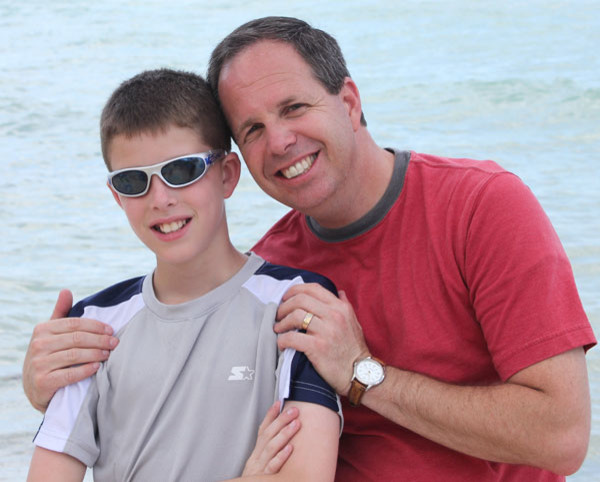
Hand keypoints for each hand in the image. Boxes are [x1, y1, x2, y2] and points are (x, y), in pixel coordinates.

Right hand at [22, 289, 118, 411]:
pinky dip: (85, 370)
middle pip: (77, 339)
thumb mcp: (51, 333)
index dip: (96, 326)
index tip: (111, 330)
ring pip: (75, 355)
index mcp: (42, 329)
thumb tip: (66, 290)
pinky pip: (69, 374)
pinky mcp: (42, 382)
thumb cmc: (49, 354)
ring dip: (96, 354)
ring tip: (109, 354)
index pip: (75, 324)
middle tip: (115, 343)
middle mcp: (38, 345)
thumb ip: (60, 313)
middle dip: (100, 340)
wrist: (35, 387)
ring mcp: (39, 364)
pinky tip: (97, 367)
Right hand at [242, 401, 300, 475]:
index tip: (278, 402)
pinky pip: (273, 467)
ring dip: (284, 434)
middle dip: (281, 420)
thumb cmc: (256, 479)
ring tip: (296, 423)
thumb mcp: (259, 464)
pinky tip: (291, 448)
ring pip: (271, 447)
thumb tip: (281, 434)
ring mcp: (259, 468)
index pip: (262, 430)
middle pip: (268, 435)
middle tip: (294, 410)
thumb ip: (268, 450)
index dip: (270, 416)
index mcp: (256, 453)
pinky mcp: (264, 478)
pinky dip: (281, 456)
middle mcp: (256, 458)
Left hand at [275, 284, 368, 395]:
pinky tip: (282, 343)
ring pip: (295, 316)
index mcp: (340, 308)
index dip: (295, 290)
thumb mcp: (354, 322)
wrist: (360, 374)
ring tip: (279, 328)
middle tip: (278, 314)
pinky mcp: (317, 347)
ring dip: (282, 322)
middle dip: (285, 306)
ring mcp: (326, 331)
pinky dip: (283, 340)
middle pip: (301, 300)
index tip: (286, 297)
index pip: (313, 289)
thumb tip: (338, 292)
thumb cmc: (355, 349)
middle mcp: (334, 316)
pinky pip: (292, 337)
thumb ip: (345, 305)